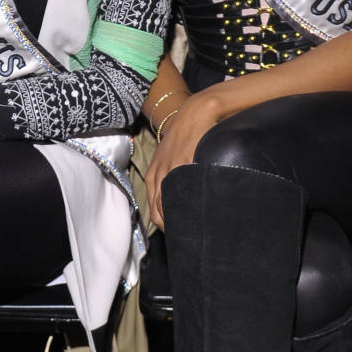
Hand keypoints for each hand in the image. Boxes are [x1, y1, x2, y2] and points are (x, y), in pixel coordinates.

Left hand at [144, 91, 216, 230]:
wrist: (194, 113)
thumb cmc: (184, 136)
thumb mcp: (169, 157)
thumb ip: (169, 177)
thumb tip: (176, 199)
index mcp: (152, 176)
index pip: (153, 210)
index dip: (164, 225)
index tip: (176, 234)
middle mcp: (158, 175)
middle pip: (159, 212)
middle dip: (170, 227)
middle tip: (186, 237)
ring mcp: (171, 171)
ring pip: (169, 205)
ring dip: (179, 219)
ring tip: (193, 231)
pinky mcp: (184, 164)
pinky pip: (184, 190)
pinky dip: (189, 204)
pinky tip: (199, 213)